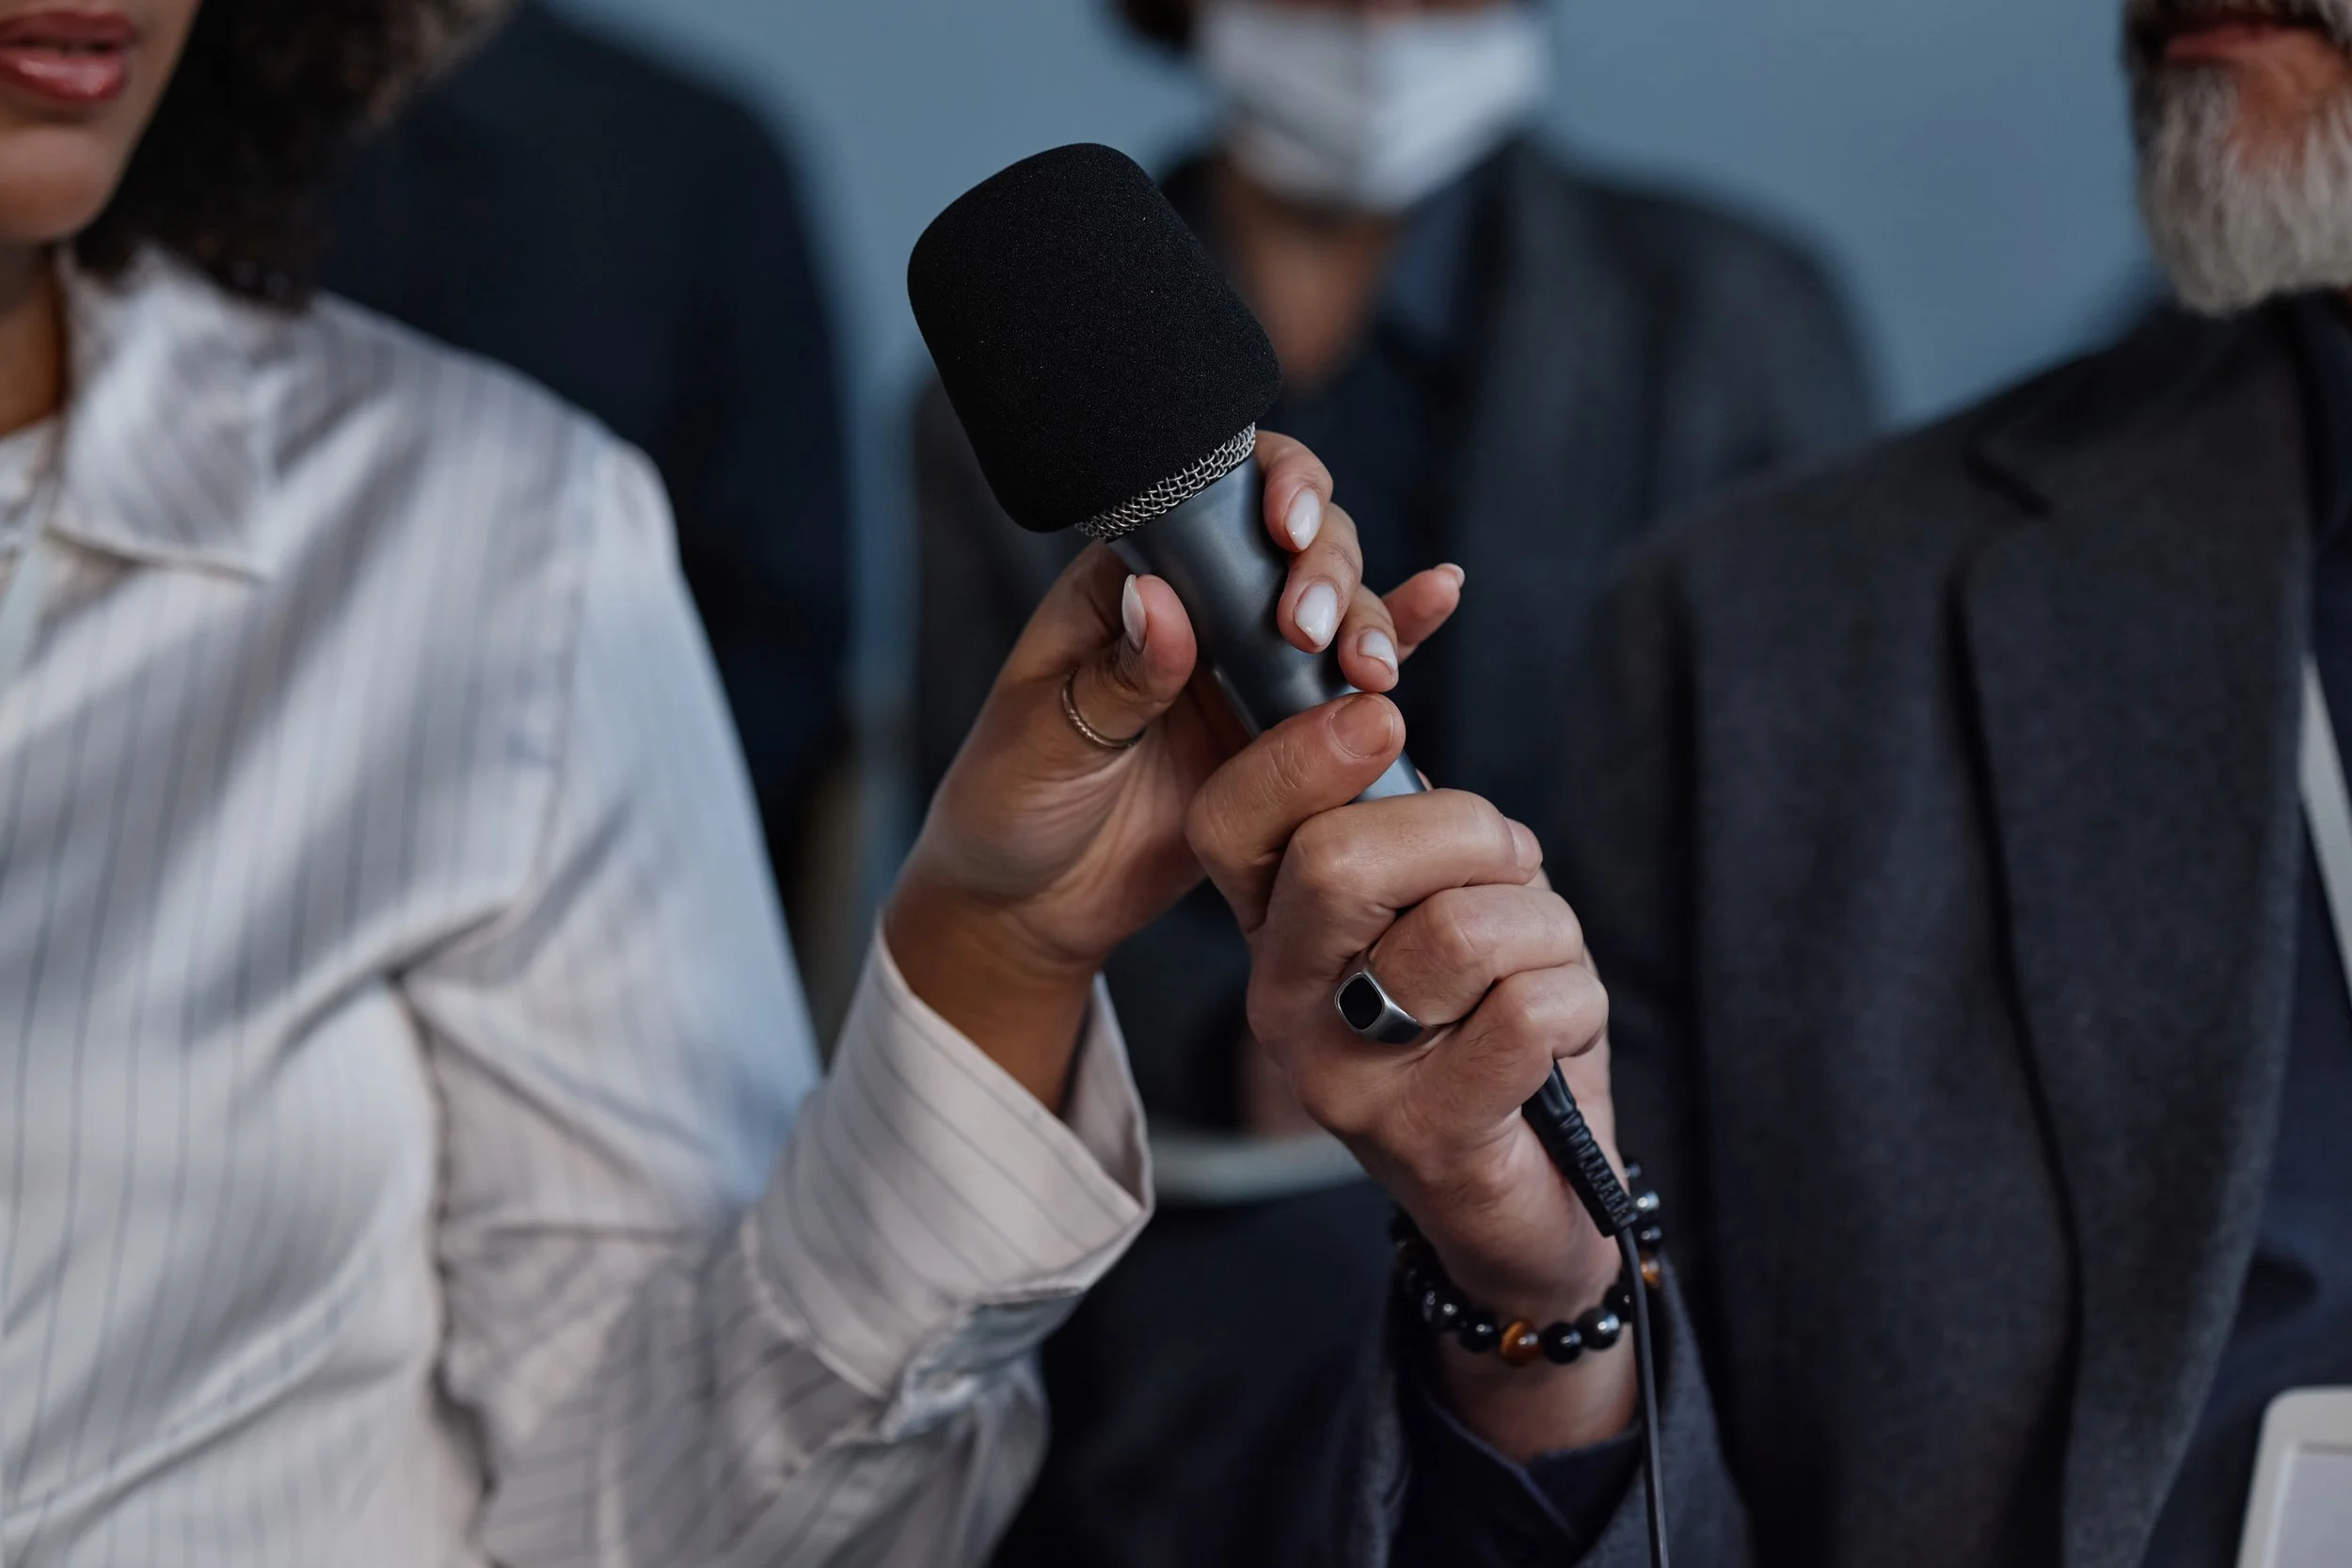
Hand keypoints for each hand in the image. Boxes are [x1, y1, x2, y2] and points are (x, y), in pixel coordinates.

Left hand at [887, 432, 1463, 1107]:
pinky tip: (1440, 595)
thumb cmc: (1013, 803)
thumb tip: (1160, 602)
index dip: (1266, 486)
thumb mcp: (1046, 740)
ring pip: (1336, 603)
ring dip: (1366, 620)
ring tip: (1367, 673)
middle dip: (1323, 568)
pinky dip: (1402, 631)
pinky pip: (1350, 667)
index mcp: (1132, 578)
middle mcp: (1203, 602)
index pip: (1211, 493)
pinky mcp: (1287, 725)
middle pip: (1293, 540)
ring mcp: (1250, 660)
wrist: (1037, 904)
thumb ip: (1115, 678)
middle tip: (1308, 631)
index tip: (1284, 526)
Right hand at [1185, 698, 1634, 1458]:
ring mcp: (1344, 1078)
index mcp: (1276, 932)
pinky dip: (1578, 1002)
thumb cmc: (1489, 1032)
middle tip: (1511, 866)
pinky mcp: (1424, 1136)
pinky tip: (1561, 1037)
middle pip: (1337, 862)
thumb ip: (1407, 834)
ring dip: (1545, 926)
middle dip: (1466, 833)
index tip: (1384, 721)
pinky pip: (1525, 1012)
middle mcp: (1283, 1004)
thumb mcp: (1436, 913)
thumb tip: (1385, 727)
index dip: (1302, 753)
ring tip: (1543, 963)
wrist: (1526, 1206)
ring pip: (1459, 931)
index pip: (1230, 820)